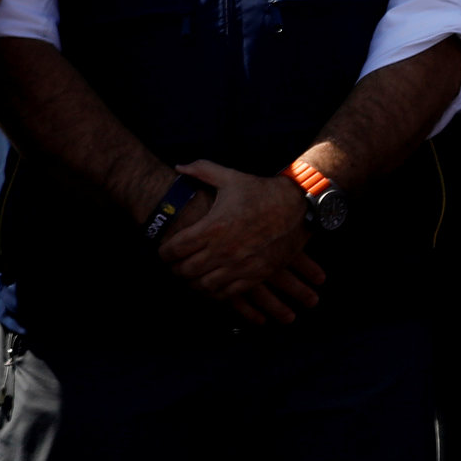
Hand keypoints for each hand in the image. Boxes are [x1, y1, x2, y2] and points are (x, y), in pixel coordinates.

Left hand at [158, 162, 324, 324]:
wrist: (299, 207)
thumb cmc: (261, 191)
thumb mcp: (229, 178)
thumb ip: (201, 171)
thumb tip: (178, 167)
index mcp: (214, 227)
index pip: (176, 248)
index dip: (163, 253)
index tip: (161, 252)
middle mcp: (225, 250)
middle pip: (187, 271)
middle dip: (175, 270)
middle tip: (173, 266)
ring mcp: (241, 266)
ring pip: (205, 286)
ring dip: (193, 284)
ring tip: (189, 277)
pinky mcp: (257, 275)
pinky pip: (229, 294)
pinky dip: (215, 293)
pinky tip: (211, 285)